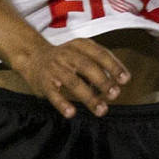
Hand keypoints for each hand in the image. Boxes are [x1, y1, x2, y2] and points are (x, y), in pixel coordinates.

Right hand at [15, 38, 130, 118]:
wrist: (33, 57)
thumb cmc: (65, 59)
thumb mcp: (82, 53)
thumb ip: (98, 65)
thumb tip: (116, 83)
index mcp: (80, 45)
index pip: (100, 53)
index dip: (114, 66)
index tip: (125, 79)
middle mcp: (67, 54)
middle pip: (87, 66)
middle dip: (103, 81)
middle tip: (115, 94)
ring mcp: (54, 67)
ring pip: (73, 81)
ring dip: (88, 96)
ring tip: (101, 110)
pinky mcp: (43, 81)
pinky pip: (53, 93)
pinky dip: (62, 103)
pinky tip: (71, 113)